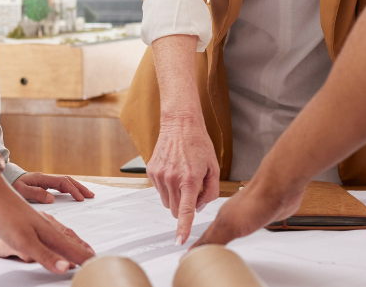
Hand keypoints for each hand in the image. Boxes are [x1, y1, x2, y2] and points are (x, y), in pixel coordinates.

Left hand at [0, 167, 93, 272]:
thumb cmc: (6, 216)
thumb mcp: (24, 242)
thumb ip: (45, 255)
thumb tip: (65, 267)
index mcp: (49, 232)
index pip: (71, 248)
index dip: (83, 258)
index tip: (94, 266)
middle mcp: (48, 226)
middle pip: (71, 239)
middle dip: (83, 249)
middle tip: (94, 259)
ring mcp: (41, 221)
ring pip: (64, 233)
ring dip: (76, 242)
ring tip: (83, 248)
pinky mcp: (33, 220)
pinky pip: (55, 229)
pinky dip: (64, 236)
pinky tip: (58, 235)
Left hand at [13, 172, 94, 203]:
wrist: (4, 180)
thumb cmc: (12, 187)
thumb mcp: (20, 192)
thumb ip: (35, 194)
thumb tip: (52, 198)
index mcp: (42, 179)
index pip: (62, 183)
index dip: (73, 190)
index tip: (80, 199)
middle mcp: (45, 178)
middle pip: (67, 180)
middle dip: (80, 187)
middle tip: (91, 196)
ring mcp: (45, 180)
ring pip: (65, 182)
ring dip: (76, 187)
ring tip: (86, 195)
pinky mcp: (44, 184)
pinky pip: (60, 185)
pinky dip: (69, 188)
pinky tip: (73, 194)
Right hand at [146, 113, 220, 243]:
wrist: (180, 124)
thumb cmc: (199, 143)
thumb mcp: (214, 168)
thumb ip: (210, 192)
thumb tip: (199, 207)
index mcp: (189, 179)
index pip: (186, 211)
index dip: (183, 228)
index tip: (179, 241)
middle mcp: (172, 179)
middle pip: (176, 210)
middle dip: (185, 207)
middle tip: (193, 190)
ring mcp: (159, 175)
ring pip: (167, 202)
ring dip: (175, 197)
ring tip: (183, 177)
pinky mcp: (151, 171)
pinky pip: (159, 190)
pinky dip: (167, 186)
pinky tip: (174, 171)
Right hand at [192, 177, 303, 247]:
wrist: (280, 187)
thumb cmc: (256, 200)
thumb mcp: (229, 225)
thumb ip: (214, 238)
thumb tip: (197, 252)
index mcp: (221, 217)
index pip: (205, 236)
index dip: (197, 247)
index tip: (189, 255)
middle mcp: (231, 215)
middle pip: (216, 232)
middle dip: (207, 243)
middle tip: (201, 253)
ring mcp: (245, 215)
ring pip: (231, 231)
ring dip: (224, 239)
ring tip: (220, 247)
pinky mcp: (260, 216)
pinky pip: (248, 229)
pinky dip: (242, 236)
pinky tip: (244, 235)